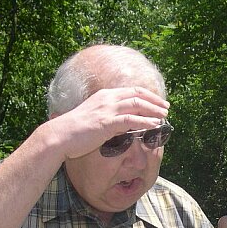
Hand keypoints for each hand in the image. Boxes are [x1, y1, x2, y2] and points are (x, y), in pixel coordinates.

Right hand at [46, 86, 169, 160]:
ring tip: (164, 116)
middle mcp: (107, 99)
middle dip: (154, 100)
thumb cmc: (74, 131)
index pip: (131, 91)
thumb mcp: (93, 119)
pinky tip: (155, 125)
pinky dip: (145, 121)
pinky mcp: (107, 122)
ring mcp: (107, 109)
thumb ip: (108, 118)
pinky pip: (131, 120)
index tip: (158, 102)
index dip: (147, 95)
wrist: (59, 136)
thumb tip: (121, 125)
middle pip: (137, 94)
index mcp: (104, 96)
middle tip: (166, 107)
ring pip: (137, 105)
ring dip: (153, 110)